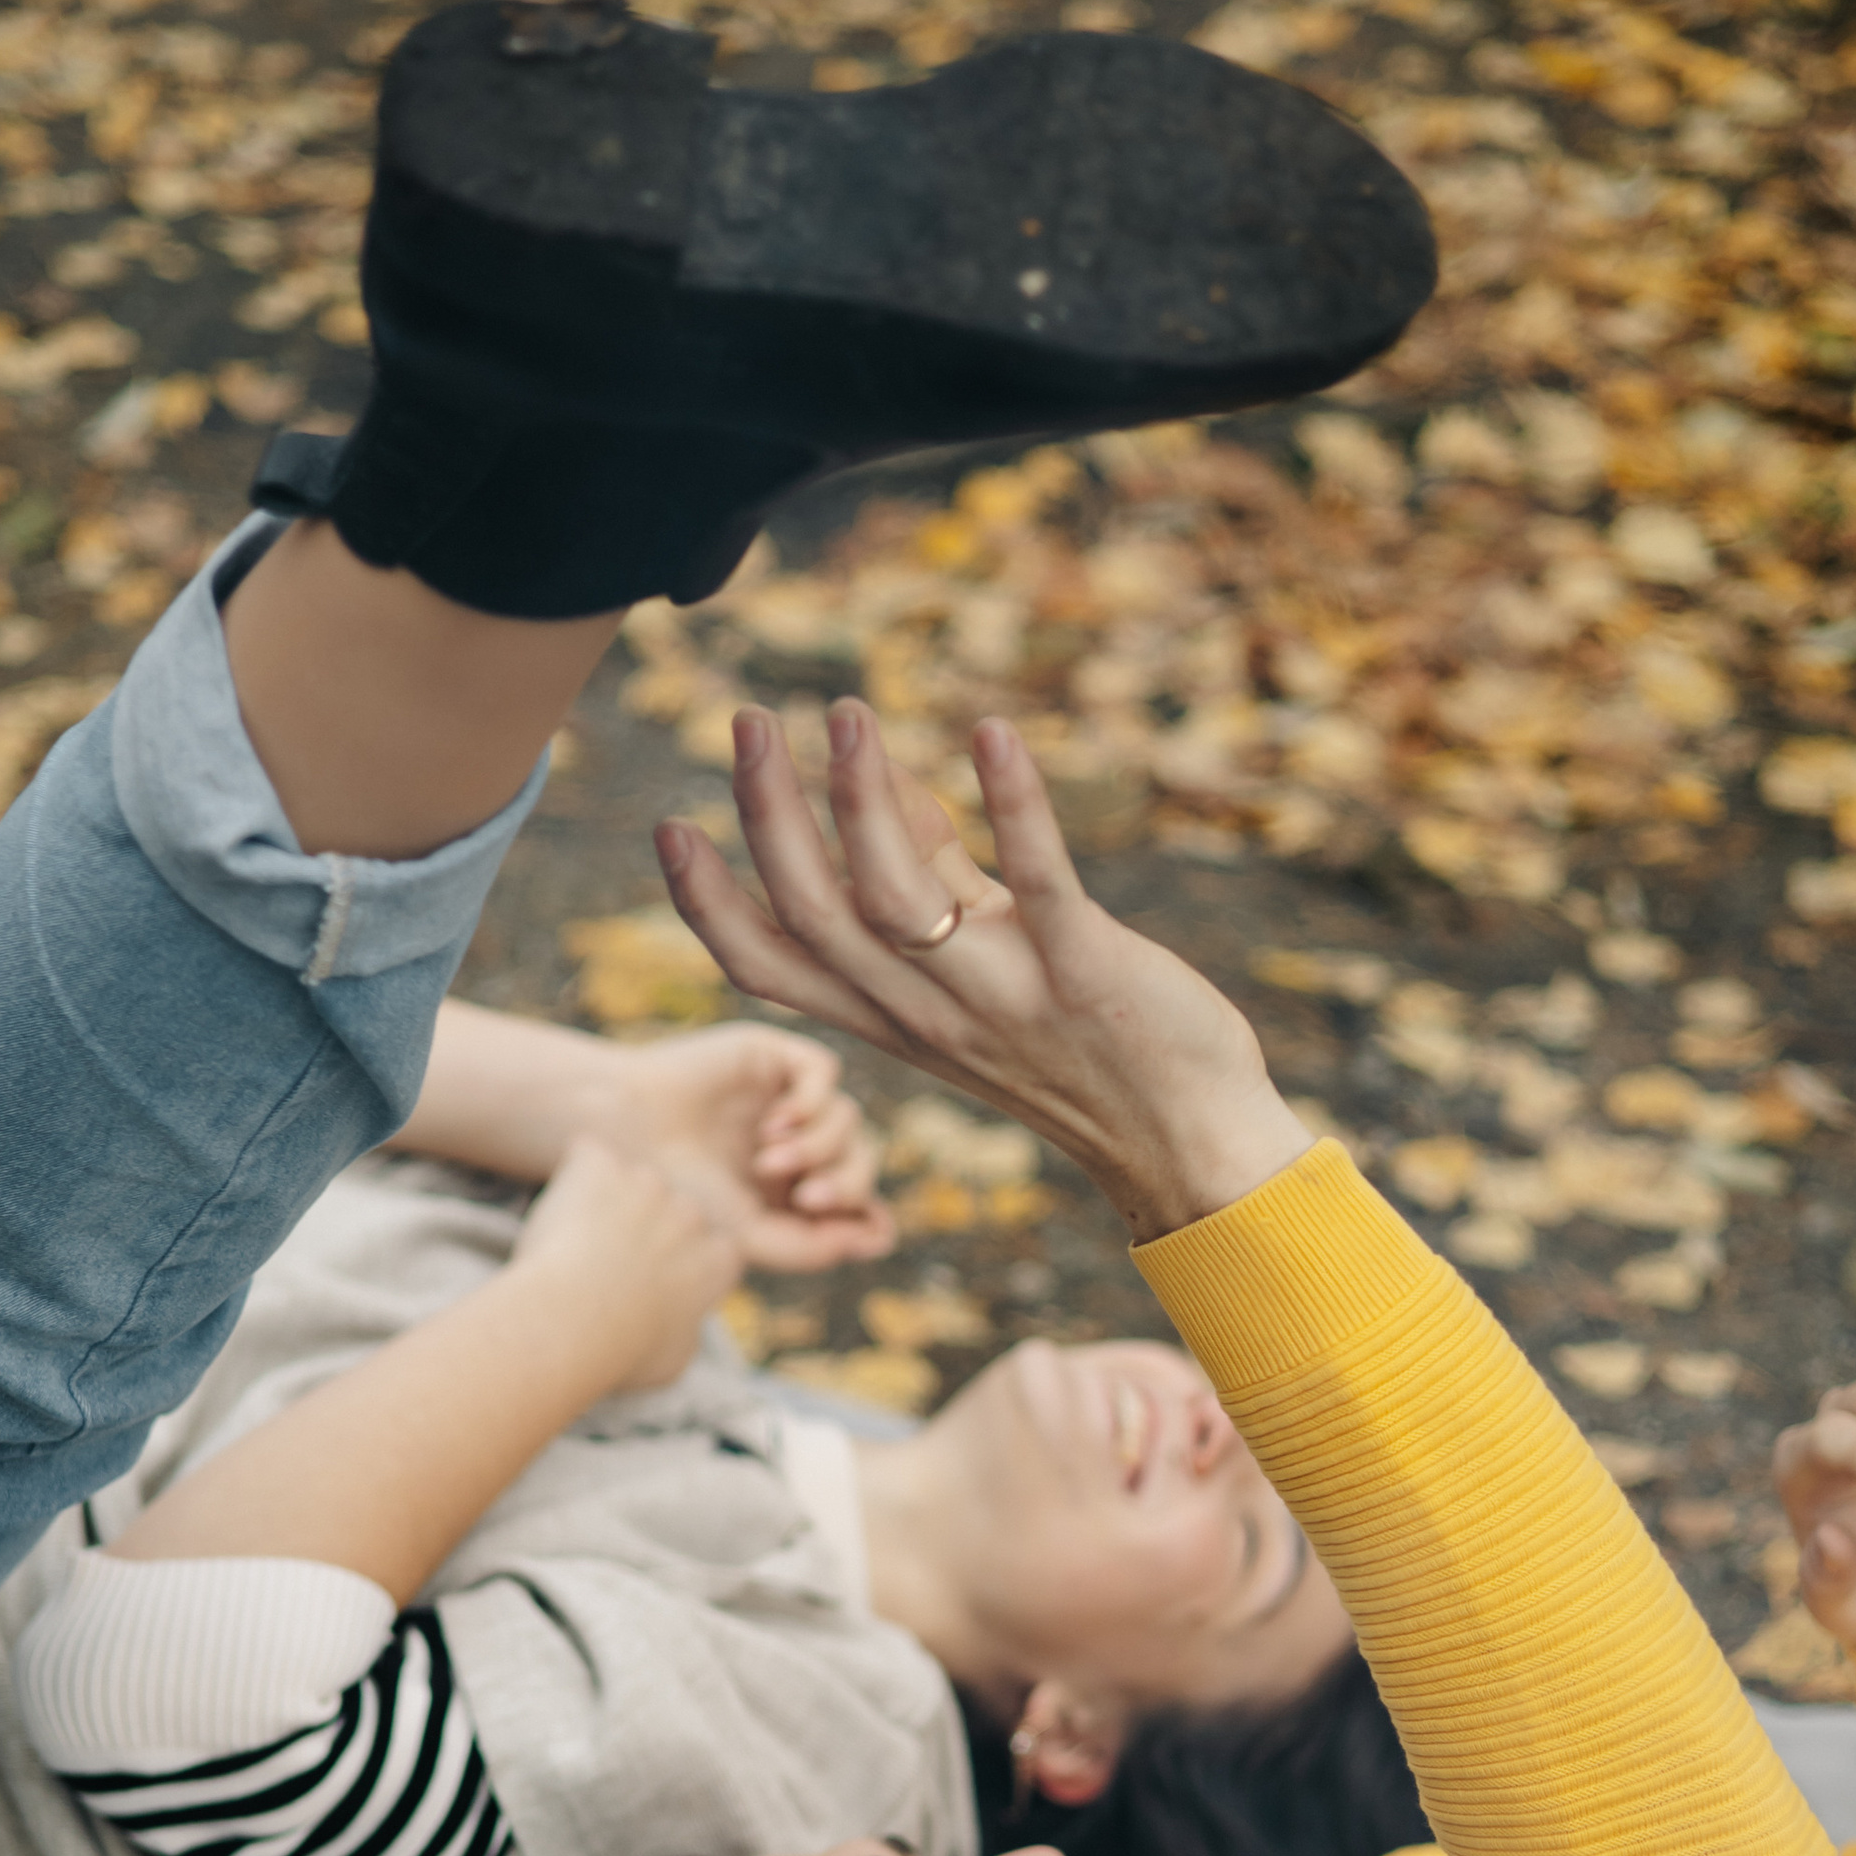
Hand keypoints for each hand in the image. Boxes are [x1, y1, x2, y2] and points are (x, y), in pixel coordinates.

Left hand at [508, 1135, 745, 1396]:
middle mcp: (692, 1211)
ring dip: (608, 1202)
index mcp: (719, 1258)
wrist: (570, 1322)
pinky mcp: (601, 1164)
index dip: (680, 1264)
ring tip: (574, 1246)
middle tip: (606, 1266)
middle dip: (645, 1228)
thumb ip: (687, 1326)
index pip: (712, 1247)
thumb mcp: (675, 1359)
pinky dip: (572, 1179)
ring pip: (629, 1180)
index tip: (652, 1285)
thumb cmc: (622, 1352)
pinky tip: (555, 1220)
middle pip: (670, 1208)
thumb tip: (683, 1321)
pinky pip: (586, 1157)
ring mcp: (647, 1181)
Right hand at [588, 1026, 893, 1269]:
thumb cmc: (676, 1192)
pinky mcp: (772, 1057)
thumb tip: (881, 1238)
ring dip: (820, 1146)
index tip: (864, 1234)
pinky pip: (824, 1073)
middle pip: (861, 1160)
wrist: (623, 1137)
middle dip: (847, 1183)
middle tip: (809, 1198)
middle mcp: (795, 1141)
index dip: (869, 1215)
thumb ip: (814, 1248)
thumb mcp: (749, 1237)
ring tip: (767, 1160)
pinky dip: (814, 1102)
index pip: (858, 1200)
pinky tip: (777, 1123)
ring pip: (847, 1119)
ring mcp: (785, 1097)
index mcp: (790, 1188)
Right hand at [654, 700, 1311, 1240]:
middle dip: (768, 815)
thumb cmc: (1088, 1044)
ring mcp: (1003, 997)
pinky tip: (993, 731)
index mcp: (892, 1018)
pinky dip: (1014, 806)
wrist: (1187, 1143)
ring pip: (897, 905)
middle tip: (749, 720)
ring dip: (863, 803)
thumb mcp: (983, 966)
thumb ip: (933, 875)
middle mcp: (929, 1014)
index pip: (769, 968)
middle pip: (815, 917)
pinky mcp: (1085, 975)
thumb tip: (879, 779)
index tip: (668, 823)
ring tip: (847, 713)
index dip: (707, 904)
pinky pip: (1040, 886)